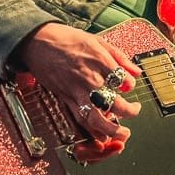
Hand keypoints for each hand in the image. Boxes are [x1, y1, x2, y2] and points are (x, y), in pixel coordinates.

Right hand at [17, 22, 141, 157]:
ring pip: (97, 118)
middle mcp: (89, 79)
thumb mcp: (98, 41)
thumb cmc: (66, 38)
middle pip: (114, 103)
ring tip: (123, 132)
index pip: (123, 80)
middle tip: (135, 110)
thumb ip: (120, 57)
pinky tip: (101, 135)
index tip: (129, 86)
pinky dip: (92, 130)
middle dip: (129, 111)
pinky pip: (80, 118)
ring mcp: (77, 91)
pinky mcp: (66, 99)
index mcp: (99, 61)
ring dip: (112, 130)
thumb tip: (136, 72)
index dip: (130, 85)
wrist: (38, 42)